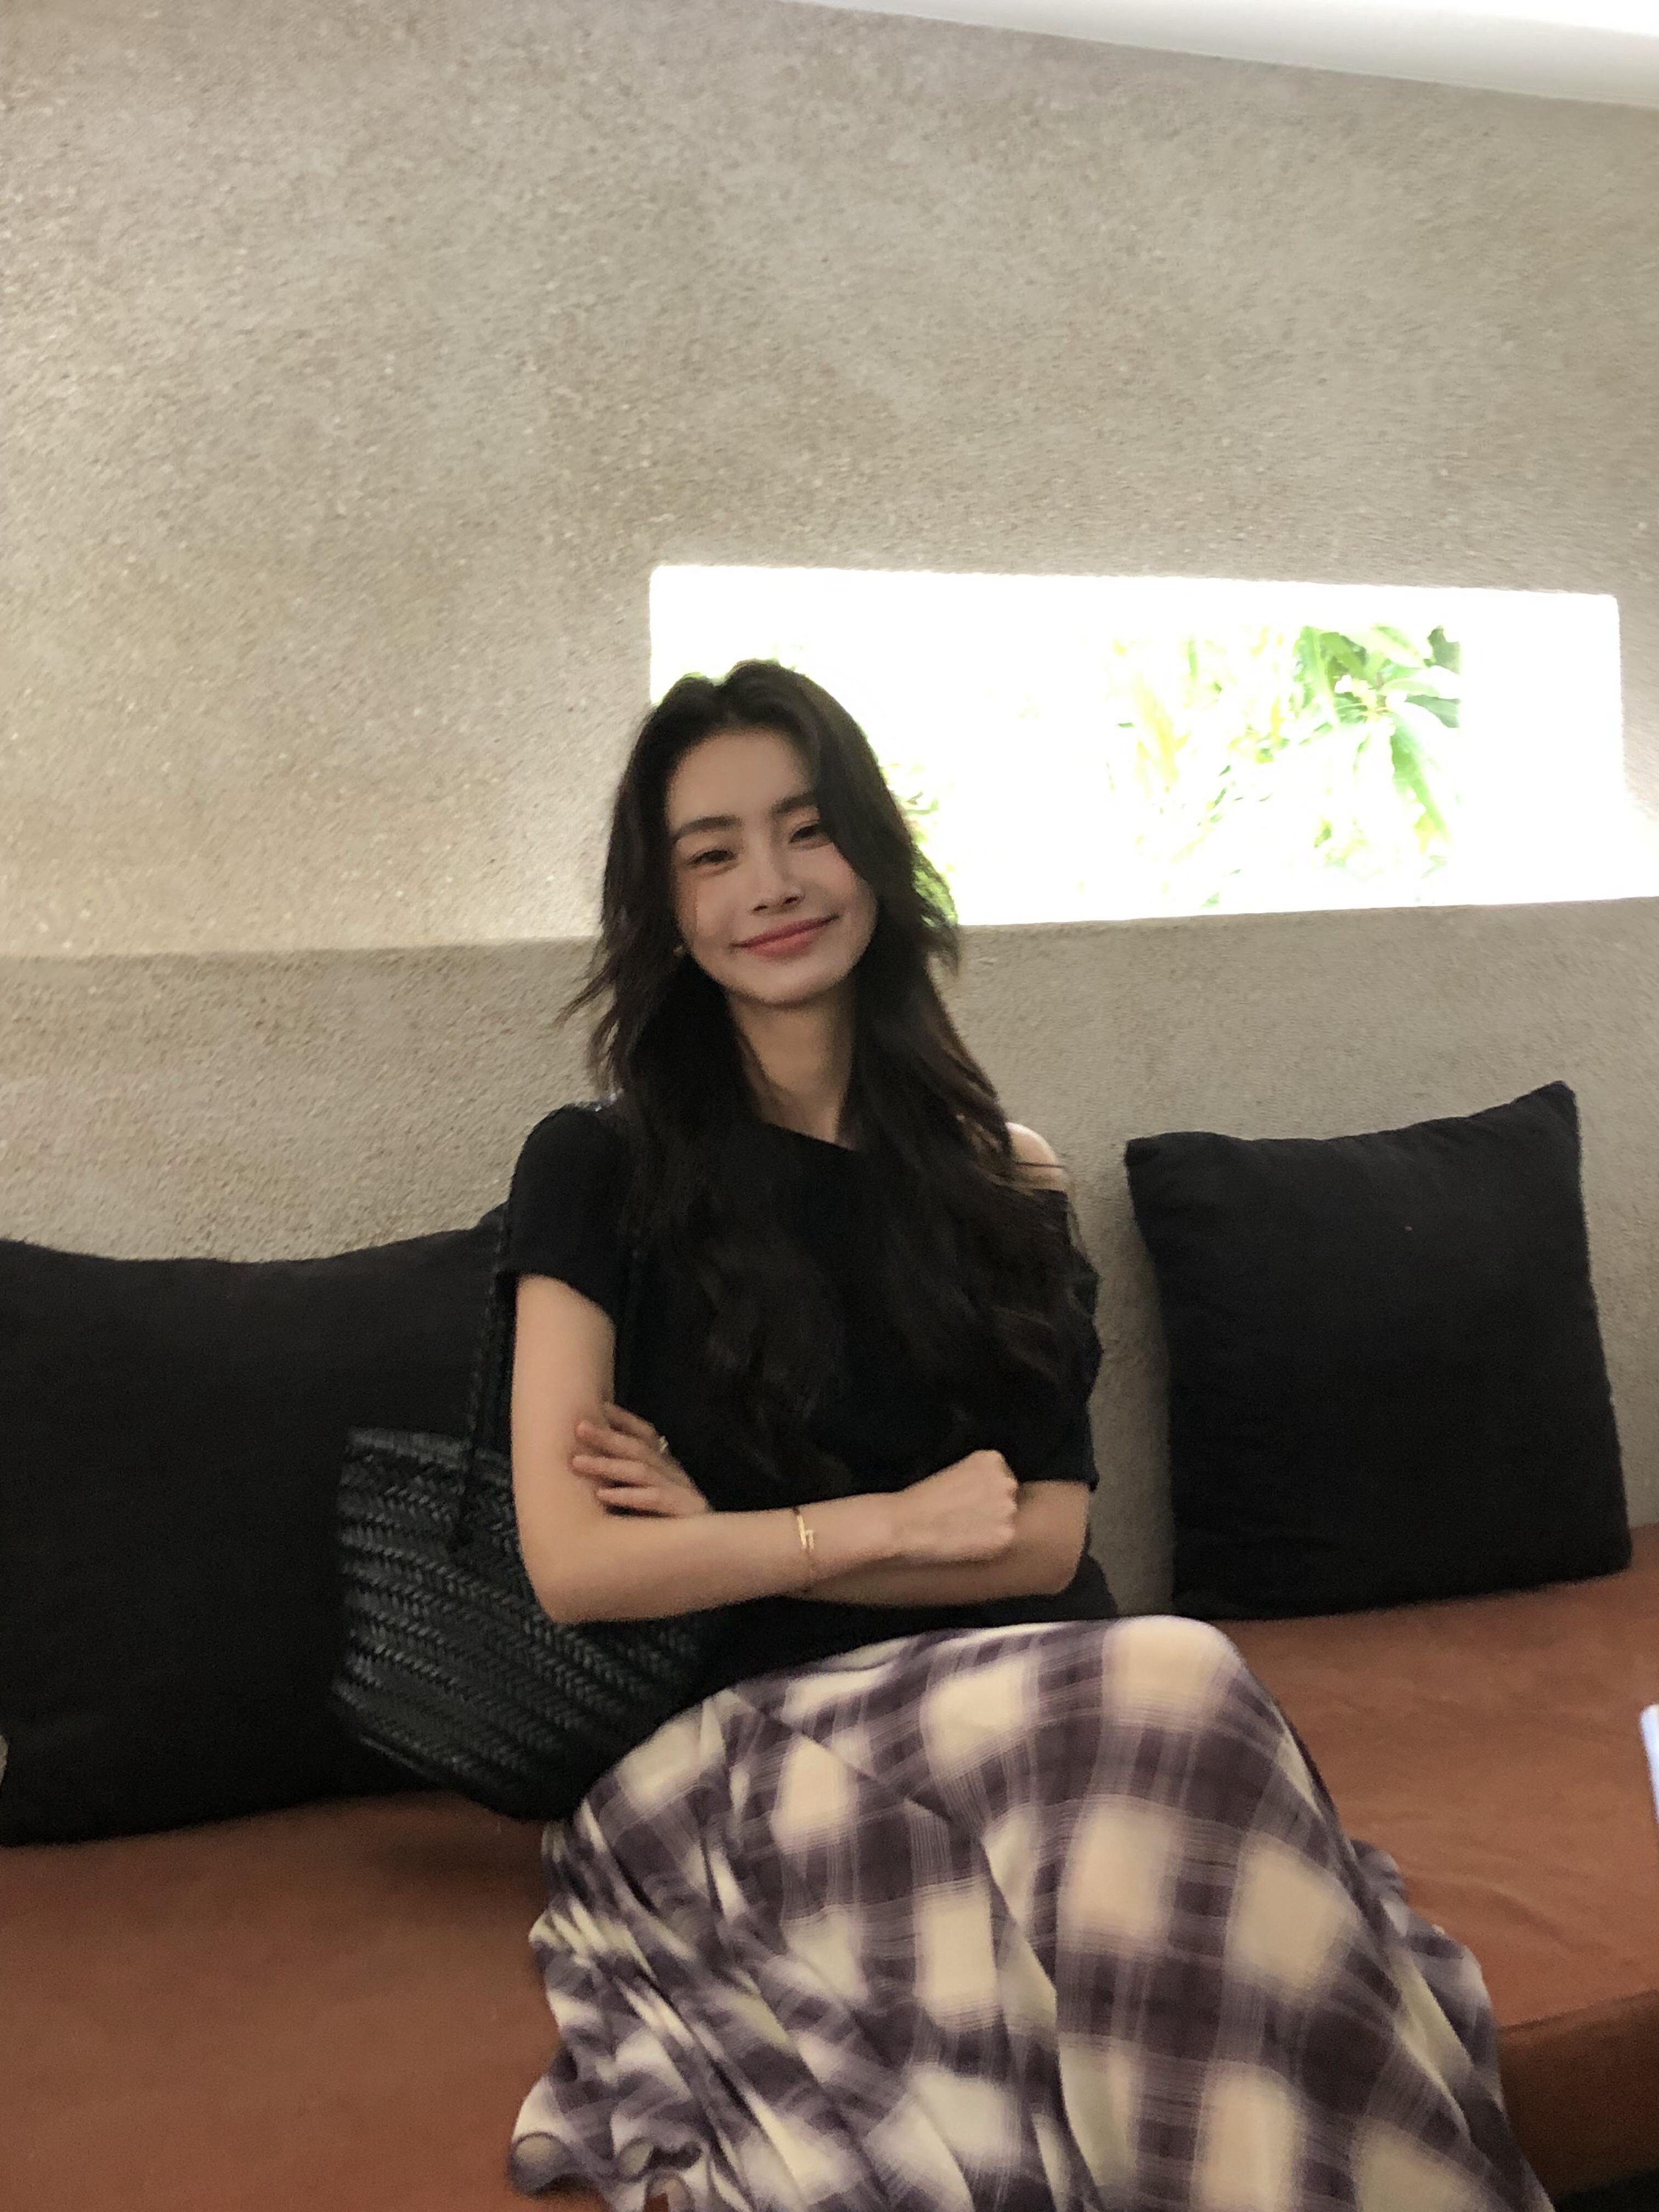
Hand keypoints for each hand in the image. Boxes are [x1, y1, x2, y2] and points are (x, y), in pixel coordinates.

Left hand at [570, 1403, 711, 1517]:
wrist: (714, 1552)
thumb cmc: (672, 1526)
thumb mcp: (651, 1498)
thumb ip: (630, 1482)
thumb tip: (592, 1468)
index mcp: (667, 1466)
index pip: (645, 1434)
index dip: (623, 1419)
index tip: (597, 1407)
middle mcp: (674, 1473)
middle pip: (638, 1448)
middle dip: (607, 1436)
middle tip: (579, 1427)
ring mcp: (680, 1490)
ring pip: (641, 1471)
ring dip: (607, 1464)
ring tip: (577, 1462)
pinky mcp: (683, 1511)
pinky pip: (653, 1500)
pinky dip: (627, 1495)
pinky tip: (603, 1495)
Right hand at [892, 1449, 1018, 1565]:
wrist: (906, 1523)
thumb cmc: (922, 1498)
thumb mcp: (954, 1471)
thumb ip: (979, 1477)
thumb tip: (989, 1492)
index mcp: (991, 1459)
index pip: (1002, 1476)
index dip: (985, 1492)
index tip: (968, 1500)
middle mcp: (1004, 1481)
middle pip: (1008, 1497)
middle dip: (992, 1507)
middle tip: (966, 1517)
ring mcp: (1007, 1509)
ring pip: (1007, 1520)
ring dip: (992, 1526)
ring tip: (964, 1530)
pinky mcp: (1005, 1535)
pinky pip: (1002, 1541)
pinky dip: (988, 1545)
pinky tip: (966, 1542)